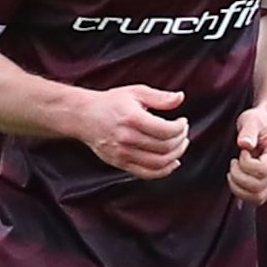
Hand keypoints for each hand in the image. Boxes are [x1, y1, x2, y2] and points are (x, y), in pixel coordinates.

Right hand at [72, 85, 188, 178]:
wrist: (83, 116)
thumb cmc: (111, 103)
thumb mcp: (135, 93)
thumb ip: (160, 97)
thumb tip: (180, 97)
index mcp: (132, 118)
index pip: (166, 130)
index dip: (180, 128)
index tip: (183, 122)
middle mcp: (126, 137)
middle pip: (165, 147)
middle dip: (180, 140)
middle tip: (183, 132)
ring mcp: (122, 153)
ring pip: (159, 163)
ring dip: (176, 155)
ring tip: (179, 145)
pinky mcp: (120, 163)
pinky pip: (147, 173)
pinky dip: (164, 171)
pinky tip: (172, 162)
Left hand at [228, 105, 266, 202]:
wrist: (266, 125)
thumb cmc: (259, 122)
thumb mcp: (252, 119)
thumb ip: (248, 131)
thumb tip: (244, 144)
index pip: (262, 169)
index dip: (246, 164)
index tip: (242, 151)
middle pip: (258, 187)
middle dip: (238, 176)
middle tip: (234, 162)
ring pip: (257, 197)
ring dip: (238, 188)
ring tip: (233, 172)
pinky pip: (256, 199)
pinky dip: (241, 193)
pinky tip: (235, 179)